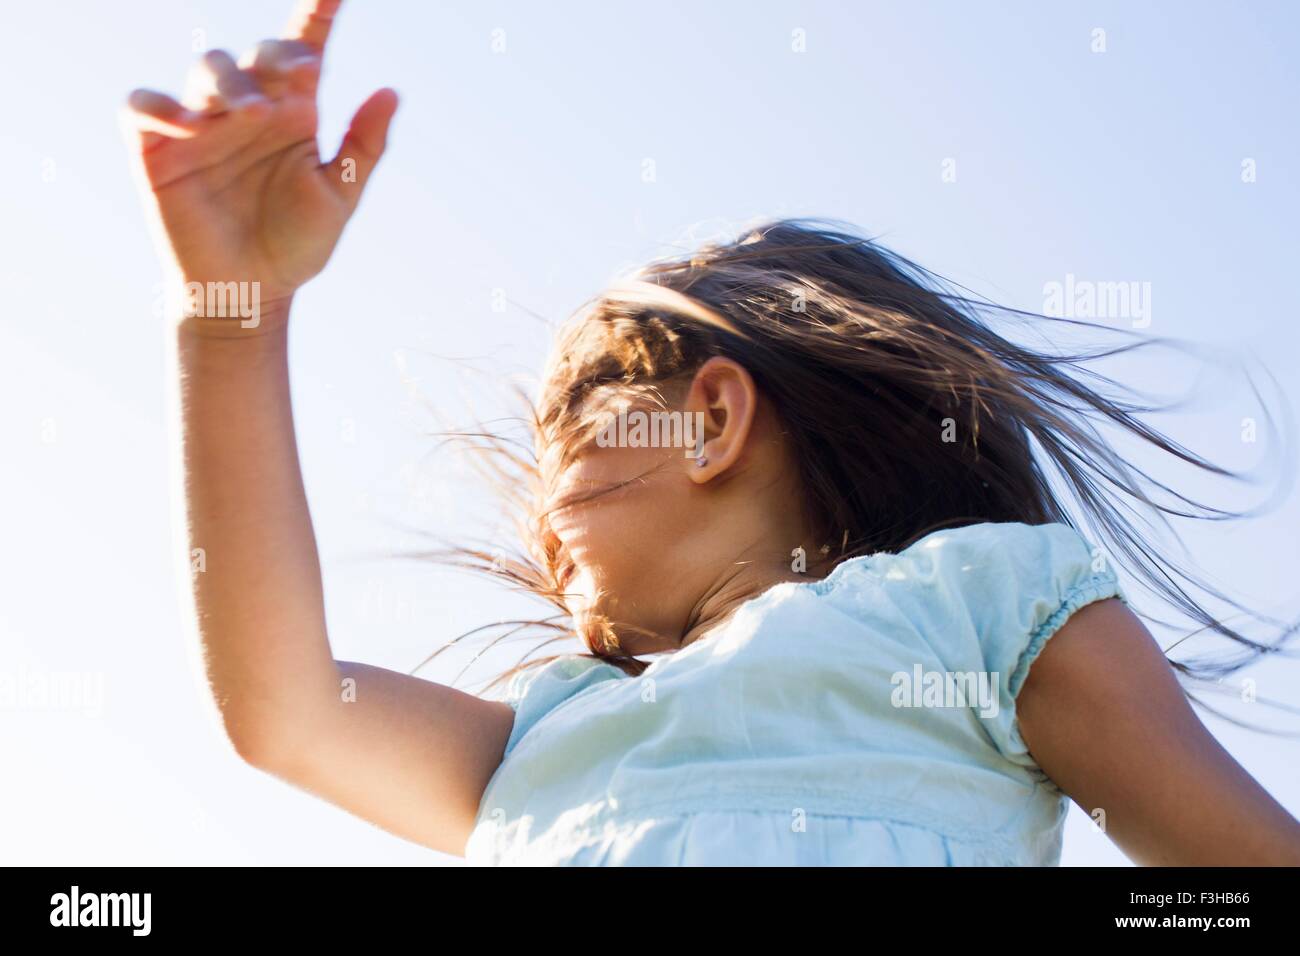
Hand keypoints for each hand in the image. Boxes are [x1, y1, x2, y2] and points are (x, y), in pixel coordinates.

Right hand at [123, 0, 396, 320]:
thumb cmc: (294, 245)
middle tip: (301, 76)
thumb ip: (363, 145)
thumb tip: (392, 91)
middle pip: (257, 54)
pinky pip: (141, 104)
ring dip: (231, 82)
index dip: (317, 12)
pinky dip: (158, 104)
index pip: (304, 49)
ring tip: (253, 114)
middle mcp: (248, 108)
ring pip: (207, 69)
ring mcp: (201, 124)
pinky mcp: (157, 148)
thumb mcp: (339, 196)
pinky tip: (187, 123)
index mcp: (293, 113)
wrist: (250, 293)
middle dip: (278, 55)